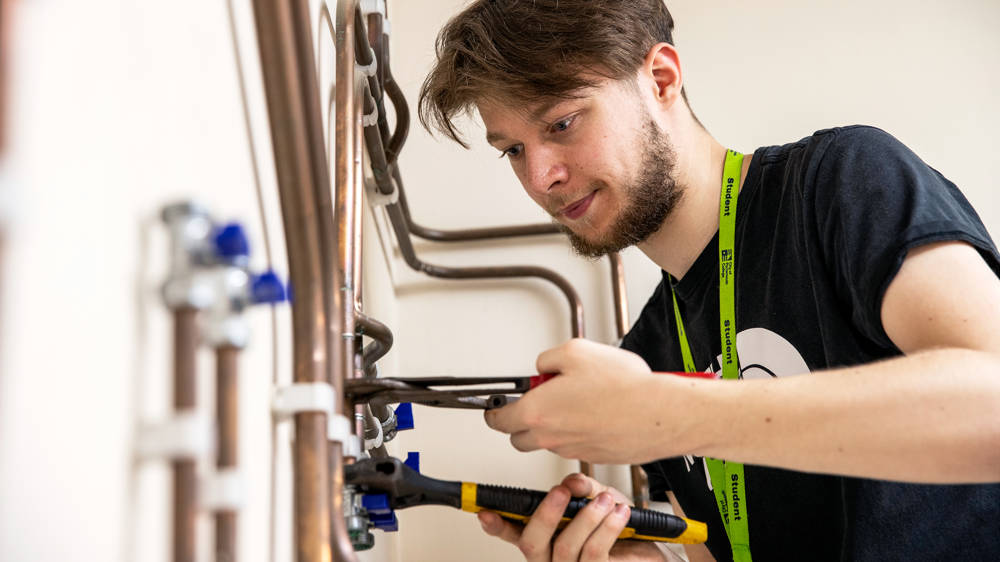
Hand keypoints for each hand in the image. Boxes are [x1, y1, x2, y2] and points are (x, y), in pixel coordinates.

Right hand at [478, 473, 666, 560]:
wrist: (655, 552)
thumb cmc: (624, 529)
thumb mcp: (600, 497)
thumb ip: (583, 488)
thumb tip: (571, 482)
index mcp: (547, 538)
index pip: (515, 533)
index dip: (497, 524)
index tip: (485, 511)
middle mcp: (552, 558)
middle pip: (531, 544)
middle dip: (545, 514)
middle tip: (561, 492)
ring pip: (565, 547)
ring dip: (586, 518)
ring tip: (604, 501)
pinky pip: (594, 553)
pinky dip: (607, 528)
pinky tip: (618, 514)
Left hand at [485, 339, 695, 463]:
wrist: (660, 414)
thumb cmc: (623, 386)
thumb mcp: (575, 351)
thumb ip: (548, 359)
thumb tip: (543, 368)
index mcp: (538, 412)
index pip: (498, 419)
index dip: (494, 410)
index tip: (495, 404)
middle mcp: (551, 437)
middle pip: (519, 437)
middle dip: (521, 419)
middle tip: (537, 399)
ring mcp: (572, 451)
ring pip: (548, 442)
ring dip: (552, 425)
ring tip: (576, 400)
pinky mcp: (594, 457)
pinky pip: (574, 446)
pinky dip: (577, 432)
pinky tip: (597, 413)